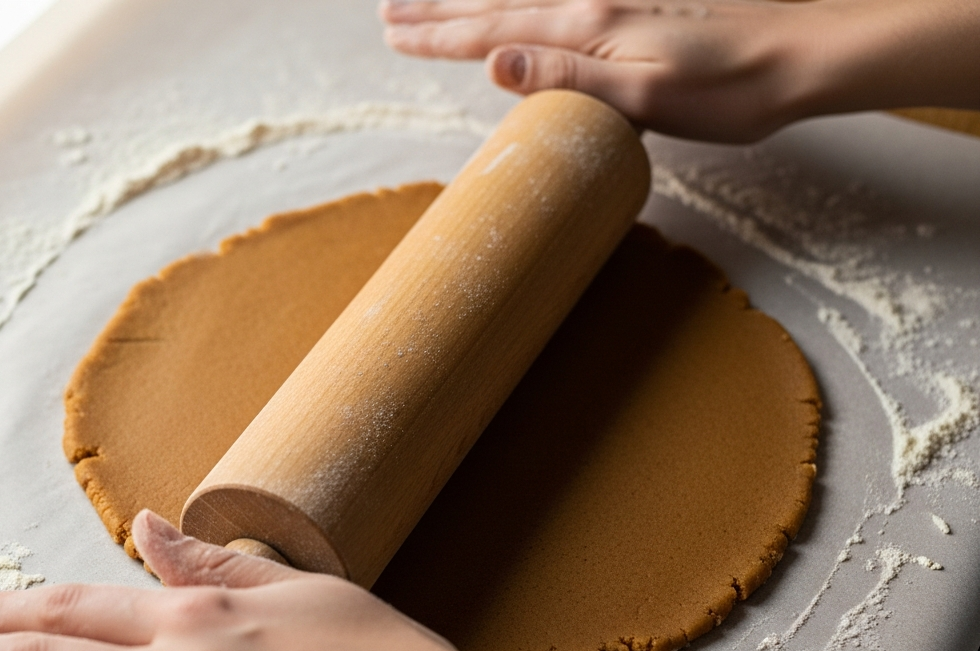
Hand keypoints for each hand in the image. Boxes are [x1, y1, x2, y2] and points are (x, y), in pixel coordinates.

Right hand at [380, 0, 979, 141]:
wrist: (805, 53)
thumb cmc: (731, 89)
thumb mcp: (645, 96)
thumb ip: (567, 77)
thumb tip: (494, 63)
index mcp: (589, 26)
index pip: (494, 32)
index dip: (440, 35)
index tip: (395, 35)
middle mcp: (595, 2)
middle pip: (500, 4)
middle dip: (441, 10)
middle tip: (391, 13)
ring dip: (475, 0)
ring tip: (435, 2)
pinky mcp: (642, 6)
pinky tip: (522, 5)